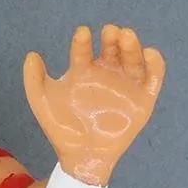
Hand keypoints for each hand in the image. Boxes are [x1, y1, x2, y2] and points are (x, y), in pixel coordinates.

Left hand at [23, 25, 165, 185]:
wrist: (81, 155)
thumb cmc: (62, 129)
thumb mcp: (42, 103)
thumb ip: (33, 80)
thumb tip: (31, 55)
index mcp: (83, 71)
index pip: (84, 50)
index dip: (82, 41)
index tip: (82, 33)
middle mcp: (106, 73)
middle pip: (112, 49)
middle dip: (112, 38)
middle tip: (110, 31)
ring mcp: (125, 84)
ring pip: (132, 59)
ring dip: (131, 45)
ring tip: (126, 36)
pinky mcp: (143, 98)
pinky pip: (153, 77)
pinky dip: (155, 64)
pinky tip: (148, 53)